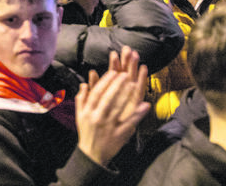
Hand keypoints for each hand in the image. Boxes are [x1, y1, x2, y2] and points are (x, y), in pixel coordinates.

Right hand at [75, 48, 149, 166]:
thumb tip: (84, 84)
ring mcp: (108, 126)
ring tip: (134, 84)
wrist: (92, 154)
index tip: (114, 72)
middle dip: (116, 85)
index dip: (105, 81)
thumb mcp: (80, 115)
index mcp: (87, 112)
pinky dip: (138, 114)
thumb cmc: (87, 132)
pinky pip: (129, 123)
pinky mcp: (119, 135)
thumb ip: (82, 99)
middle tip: (125, 74)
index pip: (96, 93)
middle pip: (107, 98)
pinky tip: (145, 105)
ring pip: (117, 108)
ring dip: (126, 95)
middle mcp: (97, 118)